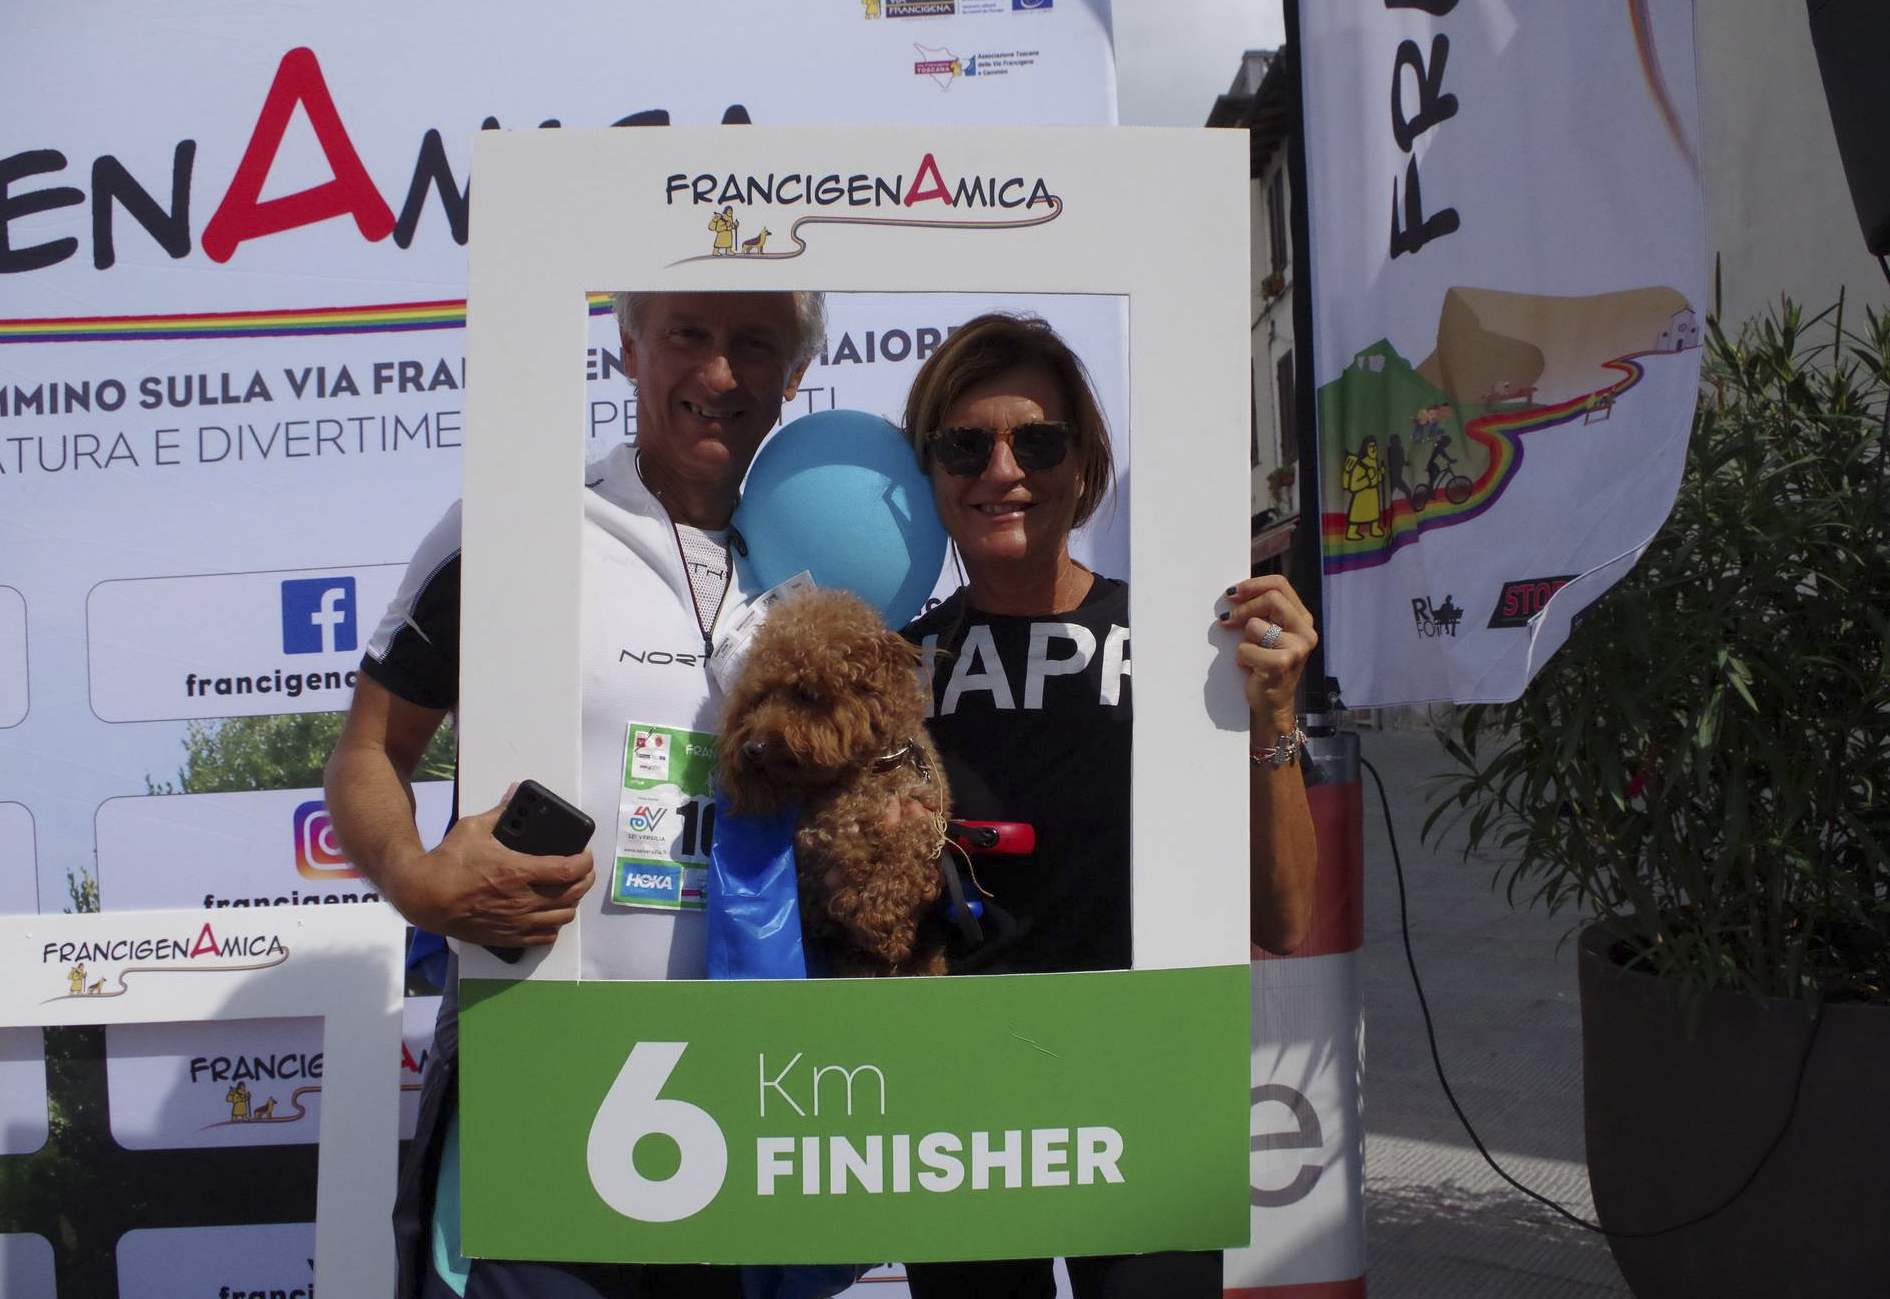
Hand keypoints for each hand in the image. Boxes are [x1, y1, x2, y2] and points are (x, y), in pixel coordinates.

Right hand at [399, 792, 594, 946]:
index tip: (585, 854)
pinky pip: (545, 937)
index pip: (569, 871)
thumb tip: (515, 792)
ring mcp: (516, 922)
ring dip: (572, 902)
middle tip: (582, 869)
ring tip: (567, 889)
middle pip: (573, 895)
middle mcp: (522, 901)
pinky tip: (549, 913)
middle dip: (585, 879)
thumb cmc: (447, 862)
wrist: (423, 897)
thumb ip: (500, 812)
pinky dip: (554, 925)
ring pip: (564, 917)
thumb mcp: (472, 828)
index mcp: (518, 872)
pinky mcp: (507, 937)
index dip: (585, 862)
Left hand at [1218, 575, 1317, 730]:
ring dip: (1243, 641)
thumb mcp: (1270, 634)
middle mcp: (1305, 632)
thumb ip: (1263, 613)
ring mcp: (1297, 648)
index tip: (1232, 593)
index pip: (1280, 585)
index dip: (1254, 585)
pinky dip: (1241, 658)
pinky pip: (1246, 649)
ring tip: (1250, 655)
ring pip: (1254, 626)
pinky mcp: (1282, 664)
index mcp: (1302, 619)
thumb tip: (1234, 593)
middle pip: (1271, 599)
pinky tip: (1250, 669)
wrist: (1272, 705)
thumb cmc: (1265, 665)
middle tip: (1226, 620)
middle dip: (1243, 608)